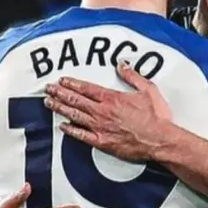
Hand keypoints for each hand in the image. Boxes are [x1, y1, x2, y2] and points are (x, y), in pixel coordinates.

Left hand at [43, 61, 175, 161]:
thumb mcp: (148, 90)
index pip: (86, 88)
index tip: (61, 81)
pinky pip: (81, 136)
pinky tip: (62, 126)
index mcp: (112, 98)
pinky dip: (70, 130)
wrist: (160, 140)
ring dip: (60, 108)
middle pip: (76, 100)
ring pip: (75, 115)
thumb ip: (132, 76)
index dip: (71, 84)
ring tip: (49, 103)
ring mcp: (100, 128)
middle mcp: (102, 112)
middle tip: (48, 89)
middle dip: (60, 93)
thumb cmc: (156, 117)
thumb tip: (122, 65)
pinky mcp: (102, 142)